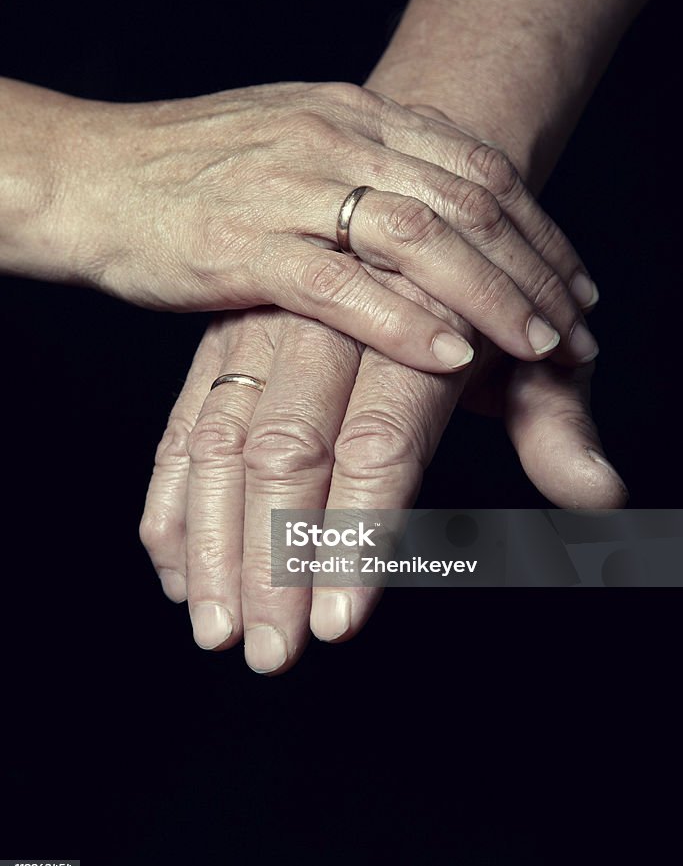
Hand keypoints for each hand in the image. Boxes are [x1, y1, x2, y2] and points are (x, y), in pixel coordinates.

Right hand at [49, 81, 597, 369]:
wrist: (90, 176)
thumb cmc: (191, 168)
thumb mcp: (293, 139)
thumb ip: (366, 162)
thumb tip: (438, 204)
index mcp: (352, 111)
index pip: (476, 165)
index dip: (539, 226)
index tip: (574, 281)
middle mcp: (332, 138)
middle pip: (465, 201)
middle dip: (534, 269)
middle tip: (575, 329)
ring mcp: (287, 188)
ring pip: (418, 237)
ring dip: (490, 294)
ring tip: (536, 347)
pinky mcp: (243, 246)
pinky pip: (340, 284)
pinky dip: (403, 320)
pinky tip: (450, 353)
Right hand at [140, 285, 624, 674]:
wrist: (409, 211)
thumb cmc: (475, 301)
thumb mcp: (526, 351)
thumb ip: (554, 424)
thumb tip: (600, 496)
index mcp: (411, 329)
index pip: (378, 444)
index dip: (355, 536)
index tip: (338, 622)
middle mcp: (325, 326)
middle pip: (286, 452)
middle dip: (273, 561)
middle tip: (270, 654)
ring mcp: (262, 333)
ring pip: (220, 444)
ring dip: (213, 544)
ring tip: (216, 630)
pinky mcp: (219, 347)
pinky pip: (182, 426)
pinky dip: (174, 500)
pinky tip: (176, 570)